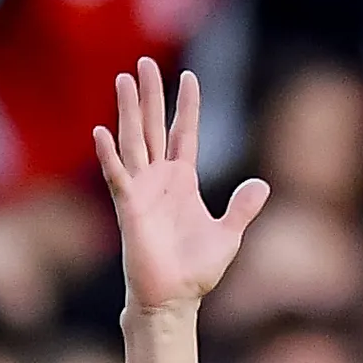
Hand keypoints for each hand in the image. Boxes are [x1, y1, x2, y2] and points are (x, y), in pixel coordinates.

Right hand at [92, 60, 268, 318]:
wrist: (175, 299)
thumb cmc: (197, 271)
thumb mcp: (228, 235)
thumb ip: (242, 207)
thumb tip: (262, 184)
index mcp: (183, 180)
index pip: (184, 133)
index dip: (187, 106)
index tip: (189, 77)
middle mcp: (159, 179)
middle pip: (153, 126)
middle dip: (150, 95)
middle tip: (144, 63)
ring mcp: (142, 190)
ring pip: (133, 141)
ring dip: (128, 111)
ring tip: (124, 79)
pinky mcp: (129, 208)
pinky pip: (118, 176)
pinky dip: (109, 155)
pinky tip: (101, 132)